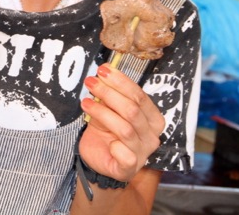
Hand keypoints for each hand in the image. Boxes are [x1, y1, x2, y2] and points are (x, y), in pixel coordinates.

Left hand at [80, 63, 164, 181]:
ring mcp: (143, 153)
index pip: (140, 96)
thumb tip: (104, 72)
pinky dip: (115, 145)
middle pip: (132, 110)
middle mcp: (152, 135)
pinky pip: (126, 155)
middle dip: (109, 93)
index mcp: (152, 118)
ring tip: (86, 102)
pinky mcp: (130, 168)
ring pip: (125, 128)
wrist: (98, 159)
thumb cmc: (107, 132)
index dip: (121, 82)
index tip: (103, 70)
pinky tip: (102, 138)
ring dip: (103, 113)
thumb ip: (111, 96)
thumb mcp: (108, 110)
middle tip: (91, 82)